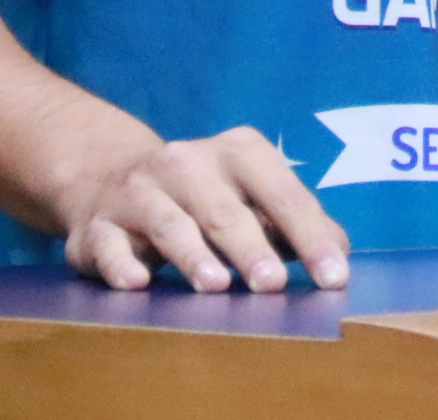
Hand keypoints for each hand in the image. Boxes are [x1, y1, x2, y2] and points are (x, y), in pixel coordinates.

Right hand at [56, 124, 352, 292]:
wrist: (108, 177)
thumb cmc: (202, 195)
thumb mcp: (250, 195)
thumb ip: (294, 223)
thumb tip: (339, 253)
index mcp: (238, 152)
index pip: (282, 194)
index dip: (311, 236)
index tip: (333, 278)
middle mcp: (187, 163)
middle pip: (226, 210)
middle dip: (252, 248)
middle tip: (274, 284)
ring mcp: (139, 191)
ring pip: (170, 224)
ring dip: (193, 256)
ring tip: (216, 286)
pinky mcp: (98, 225)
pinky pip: (109, 244)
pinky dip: (121, 263)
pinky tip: (136, 282)